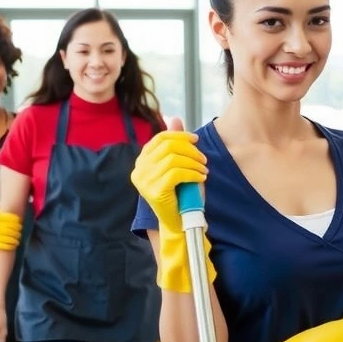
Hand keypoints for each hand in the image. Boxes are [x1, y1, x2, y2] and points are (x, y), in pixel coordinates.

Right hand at [131, 116, 207, 231]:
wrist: (179, 223)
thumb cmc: (180, 193)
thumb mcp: (178, 165)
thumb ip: (175, 144)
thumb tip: (175, 118)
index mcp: (142, 162)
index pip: (160, 139)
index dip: (180, 136)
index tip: (196, 140)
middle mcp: (139, 170)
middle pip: (168, 146)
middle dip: (190, 150)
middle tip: (203, 159)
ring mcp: (144, 181)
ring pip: (174, 159)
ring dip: (194, 162)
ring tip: (203, 169)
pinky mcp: (154, 191)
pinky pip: (177, 173)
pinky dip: (193, 173)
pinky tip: (201, 177)